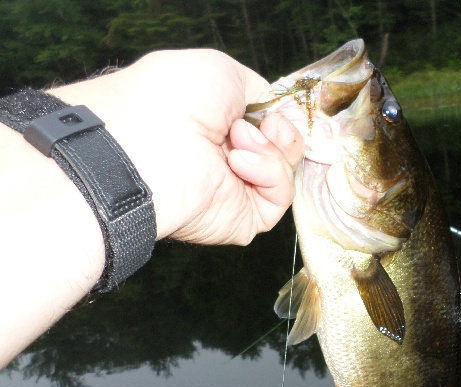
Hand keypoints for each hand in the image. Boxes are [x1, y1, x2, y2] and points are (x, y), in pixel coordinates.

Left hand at [51, 49, 303, 244]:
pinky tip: (239, 162)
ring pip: (287, 172)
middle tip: (264, 125)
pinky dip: (270, 175)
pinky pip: (280, 197)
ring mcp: (237, 190)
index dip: (281, 117)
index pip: (270, 126)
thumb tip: (275, 112)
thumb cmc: (173, 98)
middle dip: (282, 133)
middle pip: (284, 150)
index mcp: (219, 125)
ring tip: (237, 141)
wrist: (150, 140)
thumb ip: (258, 91)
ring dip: (272, 151)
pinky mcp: (245, 218)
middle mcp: (228, 159)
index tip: (275, 110)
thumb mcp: (223, 71)